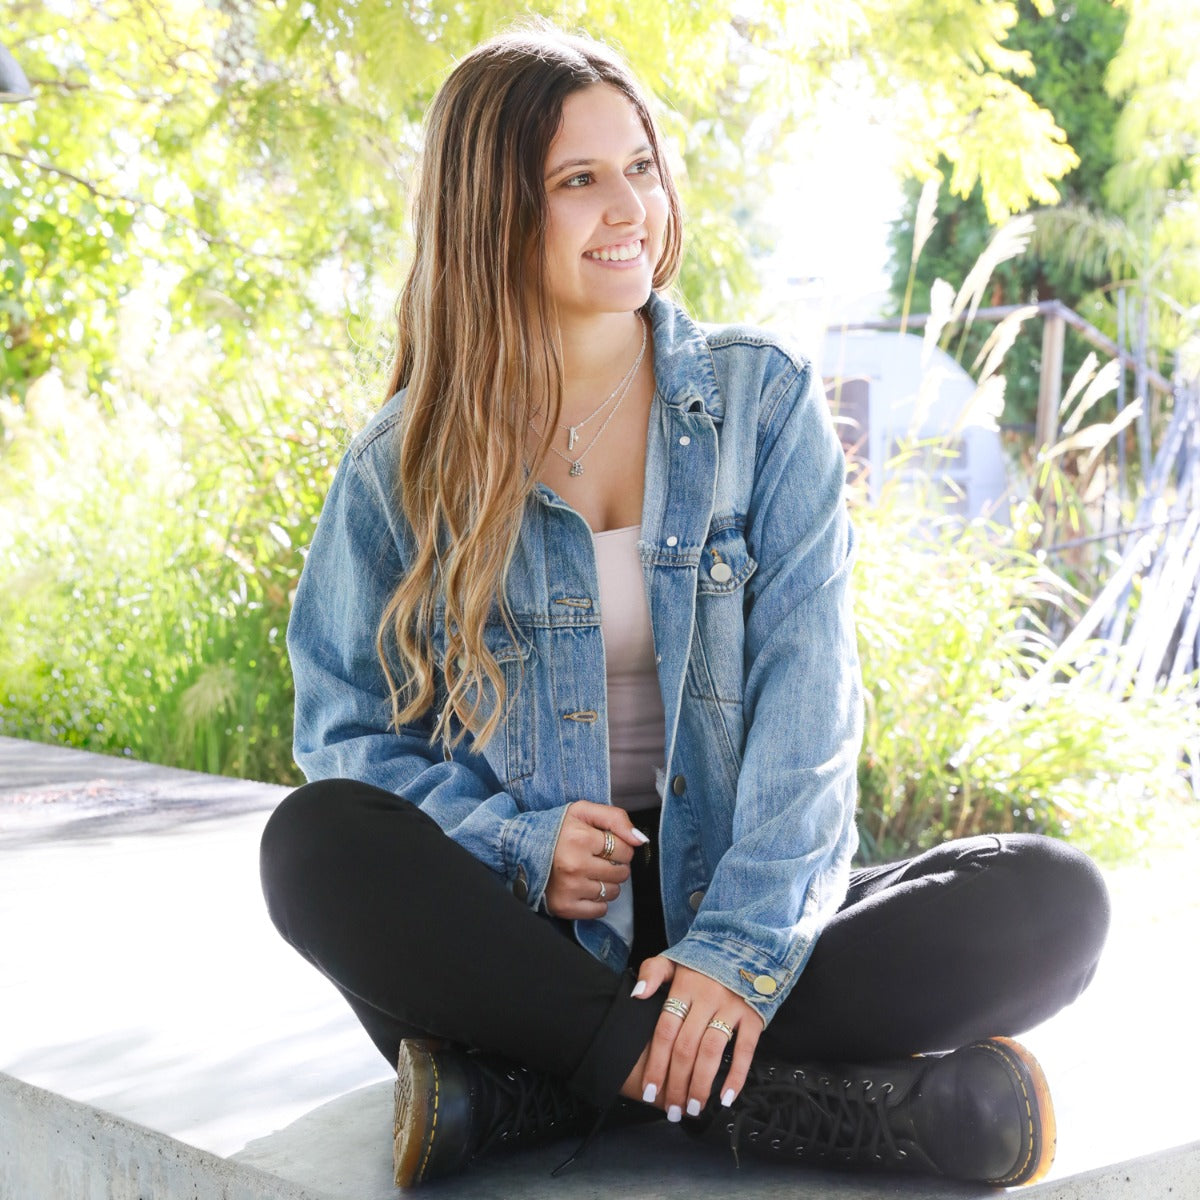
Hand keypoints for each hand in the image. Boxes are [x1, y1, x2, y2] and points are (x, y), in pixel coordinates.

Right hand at [544, 800, 647, 918]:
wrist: (519, 849)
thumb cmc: (555, 829)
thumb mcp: (583, 811)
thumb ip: (616, 818)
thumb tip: (641, 840)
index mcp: (580, 838)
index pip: (626, 850)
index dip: (620, 846)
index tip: (604, 845)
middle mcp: (575, 865)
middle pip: (622, 873)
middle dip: (615, 866)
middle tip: (596, 859)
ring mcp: (569, 888)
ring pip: (613, 892)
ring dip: (606, 883)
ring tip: (588, 872)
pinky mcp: (564, 906)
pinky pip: (600, 910)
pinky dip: (596, 901)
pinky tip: (583, 888)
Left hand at [632, 958, 762, 1119]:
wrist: (745, 943)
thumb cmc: (704, 960)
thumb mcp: (674, 958)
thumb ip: (652, 973)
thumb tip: (637, 994)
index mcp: (684, 985)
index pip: (665, 1031)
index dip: (657, 1064)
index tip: (650, 1091)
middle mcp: (707, 997)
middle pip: (687, 1047)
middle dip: (677, 1083)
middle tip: (672, 1110)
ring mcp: (731, 1007)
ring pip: (712, 1052)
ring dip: (702, 1084)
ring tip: (694, 1107)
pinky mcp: (753, 1015)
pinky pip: (745, 1050)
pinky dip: (736, 1075)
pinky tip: (726, 1097)